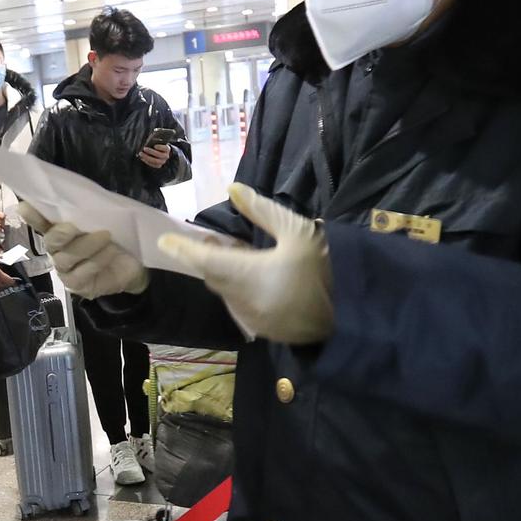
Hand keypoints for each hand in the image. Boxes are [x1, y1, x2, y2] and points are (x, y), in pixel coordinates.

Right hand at [21, 203, 146, 298]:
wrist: (133, 263)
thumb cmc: (115, 237)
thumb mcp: (104, 220)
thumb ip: (87, 211)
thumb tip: (78, 197)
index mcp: (59, 230)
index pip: (41, 221)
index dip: (33, 216)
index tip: (25, 207)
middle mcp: (57, 250)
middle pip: (51, 241)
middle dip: (62, 233)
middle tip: (74, 226)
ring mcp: (64, 269)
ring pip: (66, 258)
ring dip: (86, 246)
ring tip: (106, 236)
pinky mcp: (75, 285)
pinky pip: (80, 274)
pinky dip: (96, 262)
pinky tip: (109, 253)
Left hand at [139, 143, 171, 170]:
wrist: (159, 151)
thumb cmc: (157, 144)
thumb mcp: (156, 141)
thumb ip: (154, 141)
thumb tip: (148, 142)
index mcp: (167, 149)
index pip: (165, 148)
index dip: (160, 147)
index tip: (154, 146)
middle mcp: (166, 156)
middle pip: (159, 155)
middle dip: (151, 151)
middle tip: (144, 148)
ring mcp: (163, 161)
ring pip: (155, 161)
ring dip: (147, 157)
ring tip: (141, 154)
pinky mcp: (158, 165)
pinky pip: (152, 165)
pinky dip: (147, 161)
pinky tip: (142, 158)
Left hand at [157, 184, 332, 343]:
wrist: (357, 313)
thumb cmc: (328, 267)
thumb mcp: (298, 231)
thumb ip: (262, 211)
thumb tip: (233, 189)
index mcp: (247, 276)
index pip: (204, 260)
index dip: (183, 249)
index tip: (164, 241)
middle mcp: (243, 302)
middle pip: (214, 277)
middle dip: (208, 258)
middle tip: (212, 239)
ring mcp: (253, 321)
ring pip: (227, 293)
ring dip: (226, 275)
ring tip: (237, 254)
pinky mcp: (265, 331)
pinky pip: (242, 307)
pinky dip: (241, 290)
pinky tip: (256, 277)